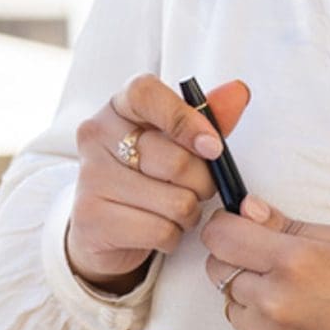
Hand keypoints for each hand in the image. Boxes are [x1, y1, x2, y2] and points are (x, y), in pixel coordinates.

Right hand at [67, 74, 249, 291]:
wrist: (105, 228)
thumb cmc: (147, 176)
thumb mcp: (176, 142)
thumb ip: (208, 117)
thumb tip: (238, 92)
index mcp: (118, 108)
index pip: (146, 93)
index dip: (185, 119)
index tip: (212, 146)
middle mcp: (97, 137)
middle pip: (176, 161)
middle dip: (202, 183)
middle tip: (197, 188)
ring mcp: (90, 178)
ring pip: (175, 202)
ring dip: (189, 213)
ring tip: (175, 210)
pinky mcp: (93, 219)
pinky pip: (161, 231)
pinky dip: (172, 236)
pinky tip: (159, 229)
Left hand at [201, 195, 329, 329]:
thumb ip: (291, 223)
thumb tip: (246, 208)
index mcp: (295, 262)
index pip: (221, 235)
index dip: (227, 228)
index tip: (239, 231)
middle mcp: (272, 303)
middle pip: (217, 269)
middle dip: (240, 262)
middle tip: (278, 270)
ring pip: (231, 303)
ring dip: (253, 299)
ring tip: (298, 306)